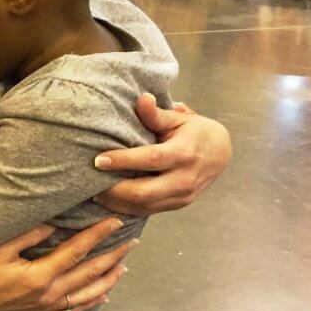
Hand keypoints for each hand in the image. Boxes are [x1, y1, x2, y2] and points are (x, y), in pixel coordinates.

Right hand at [0, 219, 134, 310]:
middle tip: (131, 242)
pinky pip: (74, 310)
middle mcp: (48, 295)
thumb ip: (28, 235)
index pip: (77, 252)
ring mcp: (46, 309)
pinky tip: (103, 295)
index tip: (115, 222)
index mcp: (39, 276)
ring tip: (124, 266)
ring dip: (108, 279)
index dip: (97, 235)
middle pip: (89, 274)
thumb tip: (55, 225)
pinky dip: (92, 301)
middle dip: (112, 256)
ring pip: (87, 294)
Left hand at [94, 93, 231, 215]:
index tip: (98, 159)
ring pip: (143, 206)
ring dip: (116, 202)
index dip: (123, 160)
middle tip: (90, 182)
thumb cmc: (194, 132)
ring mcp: (182, 197)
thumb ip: (157, 114)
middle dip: (114, 190)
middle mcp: (184, 179)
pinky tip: (109, 200)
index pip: (150, 159)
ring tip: (94, 191)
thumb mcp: (179, 119)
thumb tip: (142, 98)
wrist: (221, 154)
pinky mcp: (177, 205)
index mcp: (184, 154)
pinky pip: (147, 211)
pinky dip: (126, 207)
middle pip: (144, 192)